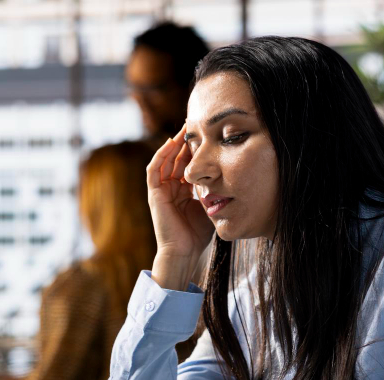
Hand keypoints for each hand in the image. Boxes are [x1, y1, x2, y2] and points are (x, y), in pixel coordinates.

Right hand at [146, 126, 215, 289]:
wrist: (185, 252)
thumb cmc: (198, 234)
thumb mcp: (210, 206)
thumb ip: (214, 190)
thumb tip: (230, 176)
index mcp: (182, 191)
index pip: (188, 164)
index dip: (195, 149)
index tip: (207, 135)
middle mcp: (170, 188)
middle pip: (176, 158)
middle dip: (184, 141)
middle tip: (195, 124)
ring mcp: (160, 190)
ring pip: (164, 160)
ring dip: (173, 144)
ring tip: (183, 129)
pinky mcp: (154, 194)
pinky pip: (154, 170)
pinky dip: (160, 156)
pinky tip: (170, 143)